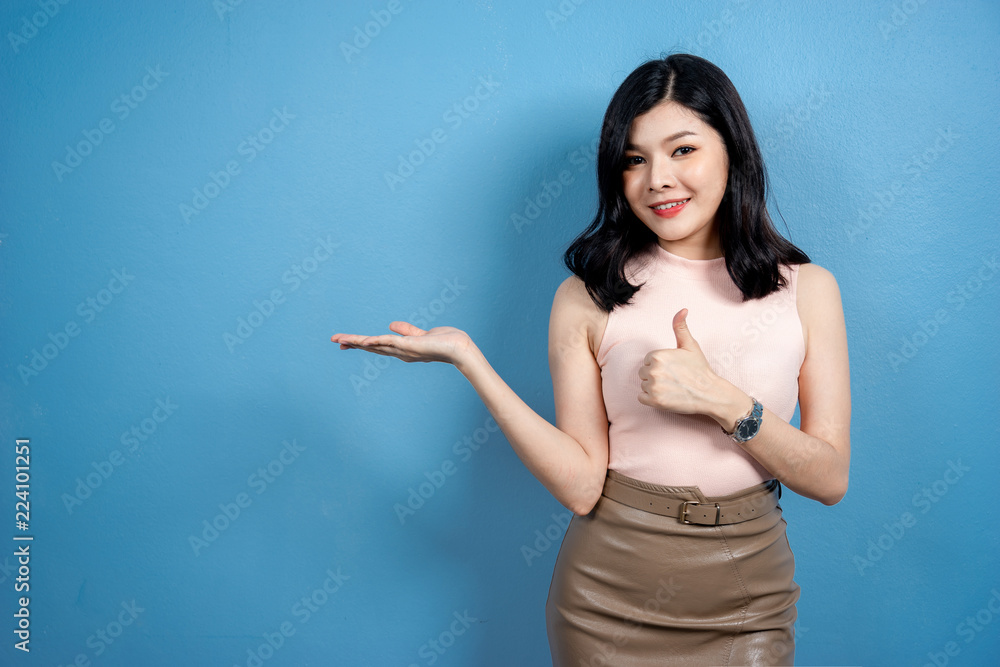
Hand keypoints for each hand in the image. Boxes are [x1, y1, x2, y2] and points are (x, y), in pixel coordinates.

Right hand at [330, 321, 472, 365]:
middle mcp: (399, 352)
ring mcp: (403, 350)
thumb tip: (391, 324)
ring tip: (340, 339)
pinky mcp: (409, 346)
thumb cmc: (444, 342)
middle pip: (371, 346)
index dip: (360, 343)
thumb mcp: (420, 334)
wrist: (459, 348)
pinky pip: (388, 342)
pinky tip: (363, 341)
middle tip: (333, 340)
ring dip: (357, 342)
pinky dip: (375, 341)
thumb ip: (407, 330)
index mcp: (401, 349)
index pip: (376, 345)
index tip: (344, 341)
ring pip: (375, 344)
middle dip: (352, 343)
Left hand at [637, 308, 725, 414]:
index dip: (660, 365)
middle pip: (643, 372)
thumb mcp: (690, 345)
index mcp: (658, 355)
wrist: (710, 393)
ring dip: (654, 387)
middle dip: (655, 375)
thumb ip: (680, 327)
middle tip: (673, 379)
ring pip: (643, 385)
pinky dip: (651, 398)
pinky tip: (665, 396)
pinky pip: (642, 398)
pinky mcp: (655, 401)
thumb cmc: (699, 369)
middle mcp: (653, 370)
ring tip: (671, 387)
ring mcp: (653, 387)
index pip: (648, 360)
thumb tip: (683, 310)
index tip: (674, 369)